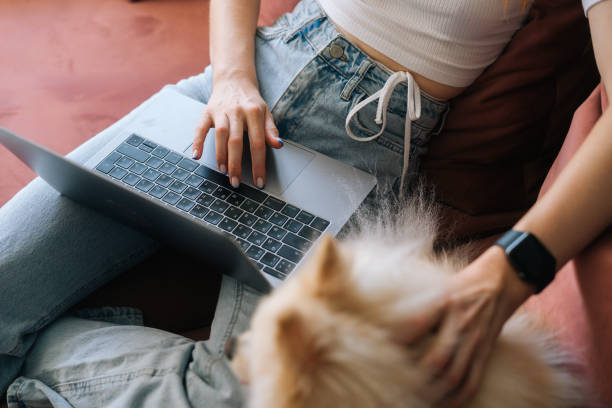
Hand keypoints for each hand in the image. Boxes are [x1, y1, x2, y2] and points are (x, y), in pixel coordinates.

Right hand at [192, 74, 282, 187]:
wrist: (234, 79)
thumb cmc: (251, 101)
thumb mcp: (266, 113)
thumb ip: (271, 130)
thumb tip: (279, 145)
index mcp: (254, 112)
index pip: (258, 143)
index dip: (258, 164)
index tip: (259, 181)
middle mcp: (237, 111)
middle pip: (237, 141)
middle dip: (236, 164)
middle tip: (236, 182)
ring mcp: (221, 111)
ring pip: (220, 135)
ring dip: (221, 155)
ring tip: (223, 171)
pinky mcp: (207, 111)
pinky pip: (200, 128)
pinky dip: (198, 141)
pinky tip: (196, 155)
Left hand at [401, 246, 534, 406]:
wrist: (502, 279)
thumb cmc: (462, 283)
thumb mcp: (437, 287)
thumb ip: (419, 308)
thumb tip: (392, 331)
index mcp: (444, 302)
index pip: (417, 325)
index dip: (398, 341)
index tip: (381, 352)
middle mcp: (460, 323)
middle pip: (436, 359)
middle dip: (415, 378)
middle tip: (396, 387)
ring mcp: (475, 339)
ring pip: (455, 376)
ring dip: (436, 394)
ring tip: (416, 402)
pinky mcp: (486, 351)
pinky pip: (473, 379)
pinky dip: (460, 398)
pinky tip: (446, 406)